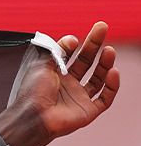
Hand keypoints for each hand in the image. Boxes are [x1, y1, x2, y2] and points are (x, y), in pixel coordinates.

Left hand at [14, 21, 120, 143]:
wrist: (31, 117)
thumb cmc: (32, 93)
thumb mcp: (41, 66)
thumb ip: (56, 51)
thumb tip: (72, 39)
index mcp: (57, 76)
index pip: (74, 56)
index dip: (80, 44)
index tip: (82, 36)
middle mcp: (69, 86)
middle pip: (87, 63)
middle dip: (96, 46)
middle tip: (103, 29)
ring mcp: (79, 99)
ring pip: (99, 79)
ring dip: (106, 64)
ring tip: (109, 51)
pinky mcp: (87, 111)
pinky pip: (105, 98)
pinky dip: (112, 86)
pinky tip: (113, 72)